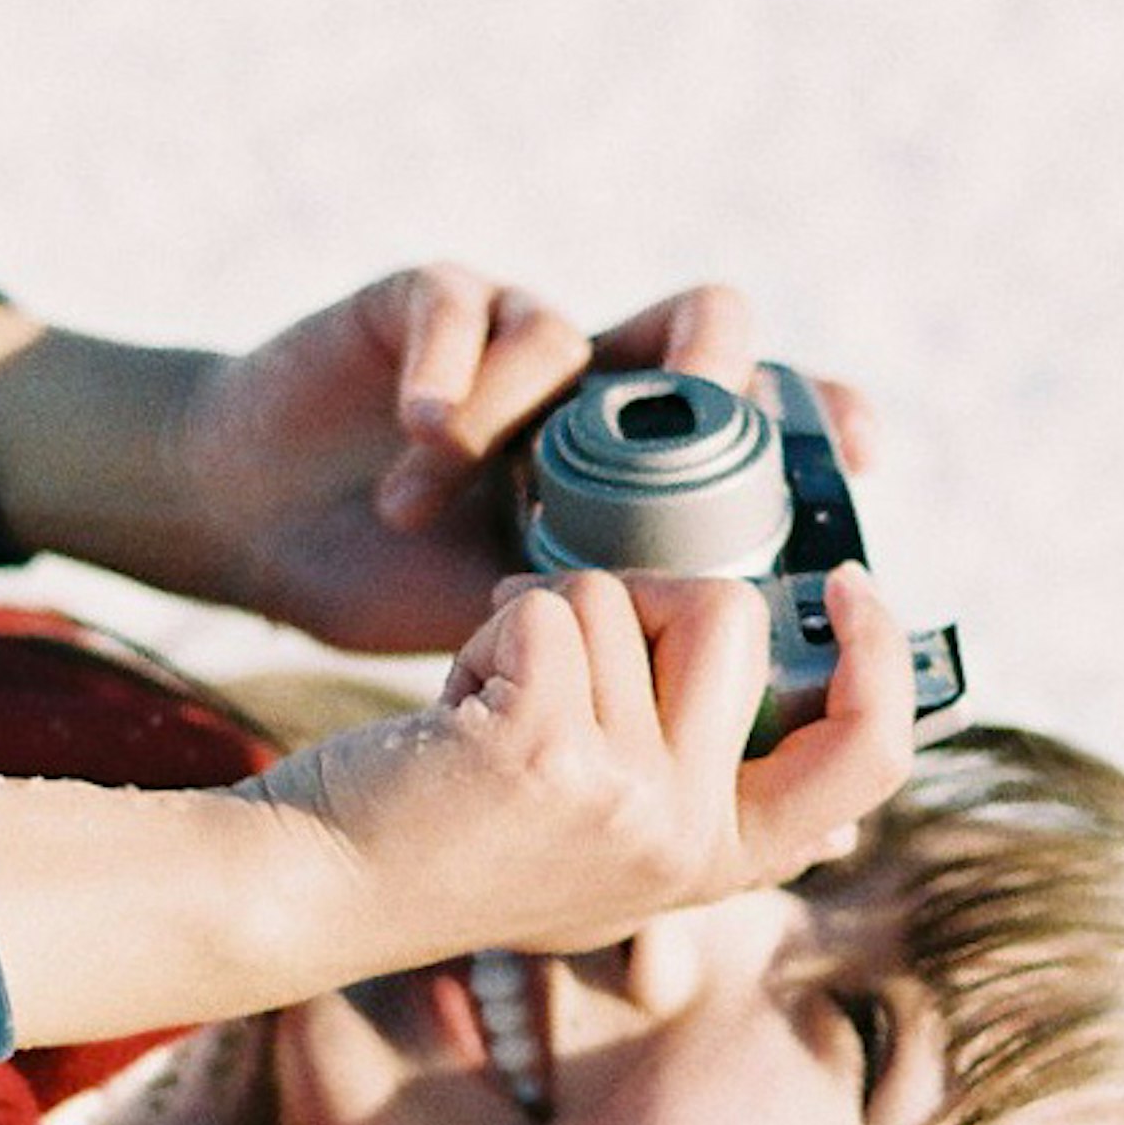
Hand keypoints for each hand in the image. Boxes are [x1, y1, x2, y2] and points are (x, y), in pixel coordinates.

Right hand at [169, 270, 879, 654]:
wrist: (259, 535)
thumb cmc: (406, 591)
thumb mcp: (543, 656)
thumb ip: (656, 694)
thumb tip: (823, 818)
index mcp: (640, 469)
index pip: (762, 417)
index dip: (821, 416)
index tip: (864, 453)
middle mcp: (592, 390)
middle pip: (706, 327)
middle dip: (711, 372)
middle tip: (683, 436)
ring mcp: (511, 342)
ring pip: (571, 327)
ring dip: (506, 424)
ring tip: (424, 507)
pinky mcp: (423, 306)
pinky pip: (467, 306)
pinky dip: (448, 377)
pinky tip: (414, 445)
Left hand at [249, 561, 918, 974]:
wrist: (321, 890)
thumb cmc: (454, 835)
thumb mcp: (605, 834)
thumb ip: (701, 780)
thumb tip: (808, 694)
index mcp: (720, 857)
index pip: (869, 756)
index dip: (880, 656)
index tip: (846, 582)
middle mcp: (688, 839)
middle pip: (732, 616)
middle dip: (637, 596)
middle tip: (556, 664)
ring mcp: (626, 799)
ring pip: (625, 598)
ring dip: (542, 622)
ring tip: (487, 708)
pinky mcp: (548, 751)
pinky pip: (548, 607)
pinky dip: (487, 632)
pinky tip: (452, 710)